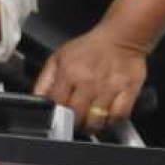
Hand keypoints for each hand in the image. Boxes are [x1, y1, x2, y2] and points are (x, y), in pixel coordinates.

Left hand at [32, 23, 148, 130]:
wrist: (121, 38)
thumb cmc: (89, 48)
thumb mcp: (59, 58)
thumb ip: (45, 80)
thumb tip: (38, 99)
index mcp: (68, 72)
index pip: (56, 104)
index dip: (55, 114)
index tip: (57, 116)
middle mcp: (88, 81)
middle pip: (76, 116)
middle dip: (73, 123)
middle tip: (74, 121)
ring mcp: (108, 87)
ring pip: (96, 121)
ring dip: (91, 126)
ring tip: (90, 121)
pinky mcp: (127, 91)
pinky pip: (117, 117)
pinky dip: (111, 122)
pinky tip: (106, 117)